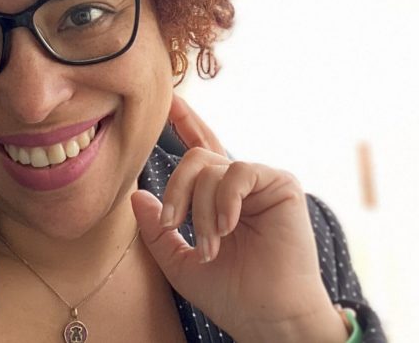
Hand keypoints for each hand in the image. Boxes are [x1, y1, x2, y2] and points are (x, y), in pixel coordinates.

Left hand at [131, 97, 348, 342]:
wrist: (267, 316)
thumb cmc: (232, 295)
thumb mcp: (179, 262)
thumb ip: (156, 230)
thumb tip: (137, 196)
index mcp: (219, 198)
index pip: (201, 151)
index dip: (186, 124)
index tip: (169, 102)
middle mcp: (241, 184)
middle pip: (194, 159)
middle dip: (176, 192)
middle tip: (173, 226)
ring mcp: (262, 182)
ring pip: (211, 168)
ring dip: (201, 211)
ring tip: (211, 246)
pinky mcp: (282, 184)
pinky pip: (240, 172)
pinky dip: (226, 200)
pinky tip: (230, 227)